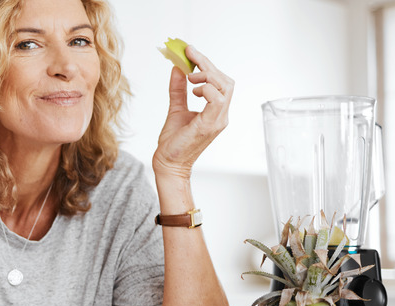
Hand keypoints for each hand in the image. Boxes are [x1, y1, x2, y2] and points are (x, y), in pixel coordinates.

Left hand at [154, 45, 233, 179]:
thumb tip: (177, 68)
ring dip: (207, 76)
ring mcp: (218, 121)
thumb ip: (178, 89)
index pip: (221, 82)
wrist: (168, 164)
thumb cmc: (173, 142)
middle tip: (190, 56)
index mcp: (216, 112)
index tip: (191, 51)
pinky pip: (216, 99)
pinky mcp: (210, 125)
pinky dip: (206, 89)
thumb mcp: (176, 108)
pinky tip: (193, 91)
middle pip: (226, 81)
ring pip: (224, 87)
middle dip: (208, 65)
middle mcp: (221, 115)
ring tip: (190, 78)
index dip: (207, 64)